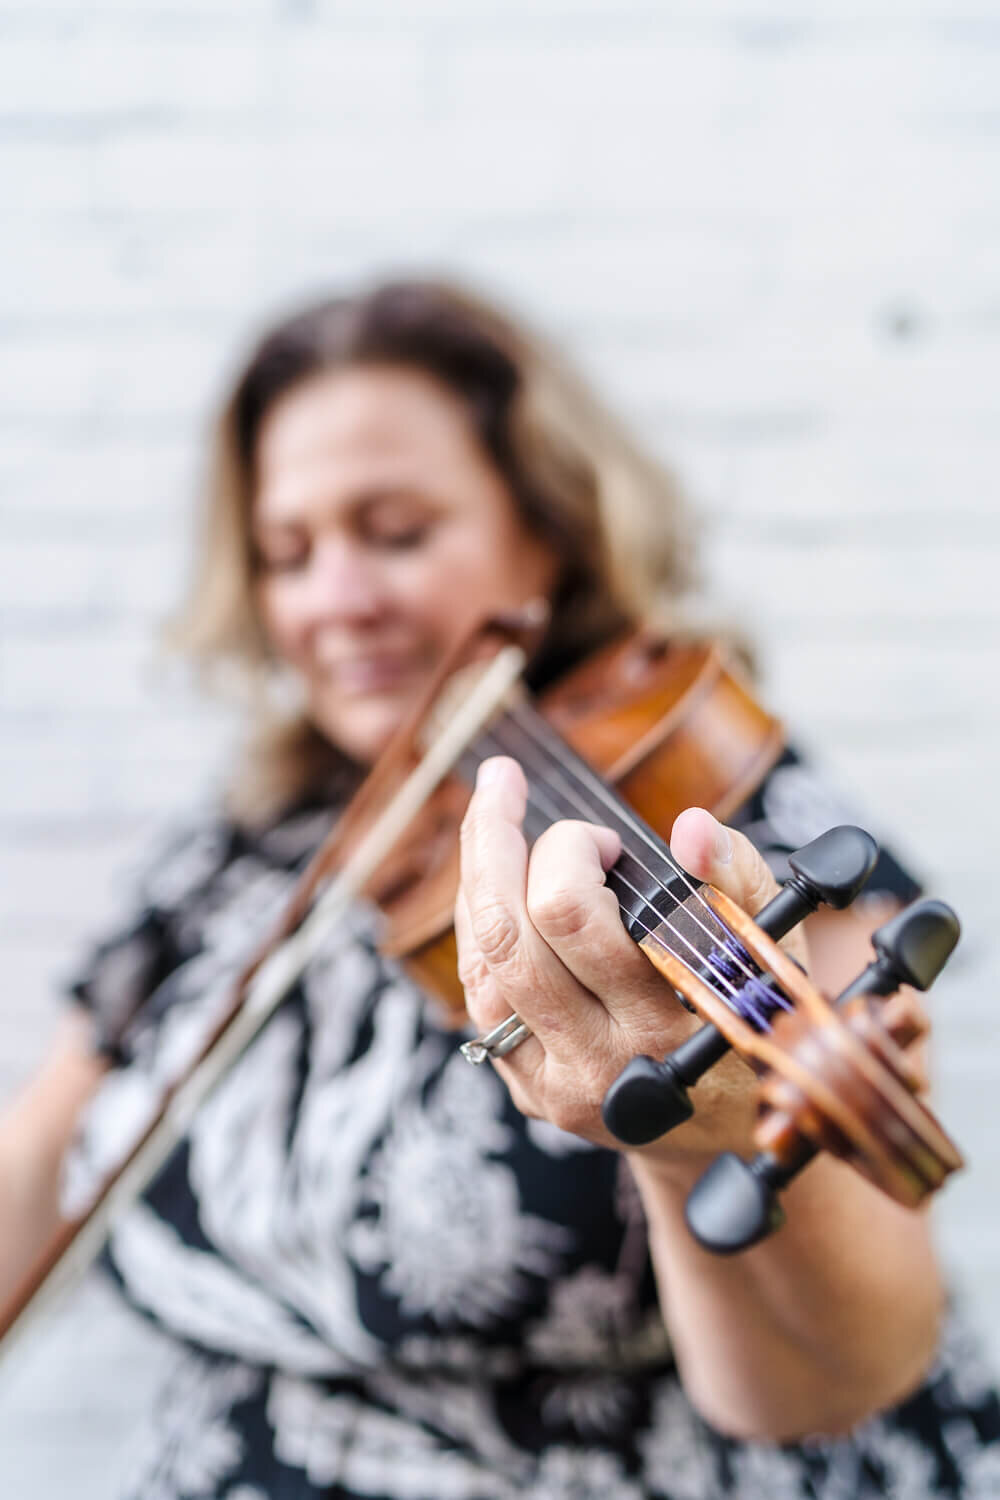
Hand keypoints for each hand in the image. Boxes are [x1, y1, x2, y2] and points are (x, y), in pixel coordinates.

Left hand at [455, 756, 804, 1166]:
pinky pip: (478, 987)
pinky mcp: (522, 1085)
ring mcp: (549, 1081)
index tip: (607, 839)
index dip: (571, 852)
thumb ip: (737, 881)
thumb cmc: (750, 1022)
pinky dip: (479, 919)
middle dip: (494, 841)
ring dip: (477, 876)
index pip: (574, 920)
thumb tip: (691, 827)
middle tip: (504, 784)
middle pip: (508, 934)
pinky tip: (493, 878)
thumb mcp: (769, 952)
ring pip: (480, 959)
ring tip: (492, 817)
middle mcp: (596, 1064)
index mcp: (663, 1031)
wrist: (726, 1136)